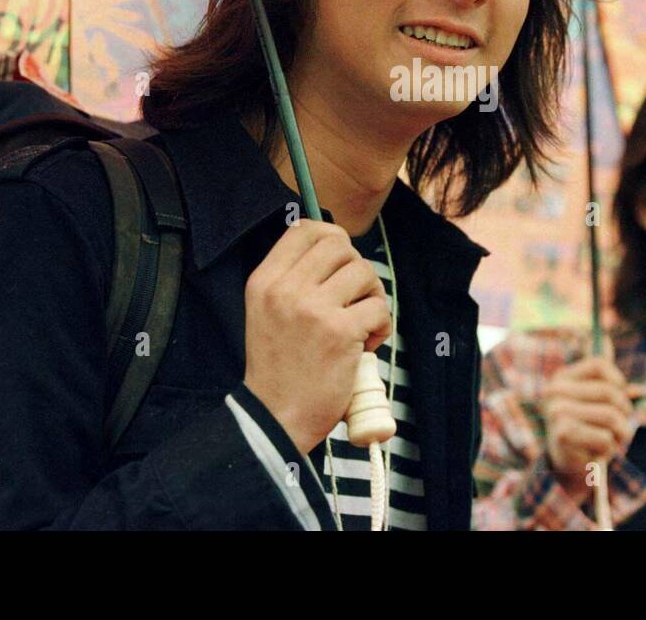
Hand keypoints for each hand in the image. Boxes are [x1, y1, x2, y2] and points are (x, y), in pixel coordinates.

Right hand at [242, 219, 390, 453]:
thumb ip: (293, 280)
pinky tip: (366, 345)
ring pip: (364, 271)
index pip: (303, 228)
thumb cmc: (278, 367)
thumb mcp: (267, 312)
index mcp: (264, 281)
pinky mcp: (340, 332)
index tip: (340, 260)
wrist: (275, 418)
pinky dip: (381, 326)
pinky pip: (378, 309)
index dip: (331, 236)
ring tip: (362, 322)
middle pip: (339, 244)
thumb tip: (336, 247)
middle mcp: (285, 289)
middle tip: (355, 297)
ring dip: (372, 296)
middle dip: (356, 267)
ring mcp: (313, 309)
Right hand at [542, 354, 635, 498]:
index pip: (599, 363)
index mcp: (561, 378)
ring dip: (620, 434)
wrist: (568, 467)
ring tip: (611, 440)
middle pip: (611, 392)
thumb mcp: (596, 400)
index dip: (618, 381)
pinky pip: (606, 438)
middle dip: (624, 413)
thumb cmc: (588, 429)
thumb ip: (603, 373)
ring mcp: (557, 412)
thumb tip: (605, 336)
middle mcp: (554, 391)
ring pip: (612, 417)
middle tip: (619, 428)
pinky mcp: (563, 435)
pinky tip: (597, 452)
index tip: (619, 397)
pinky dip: (609, 449)